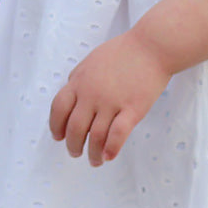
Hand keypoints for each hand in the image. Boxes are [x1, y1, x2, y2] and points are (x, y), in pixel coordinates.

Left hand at [48, 30, 171, 165]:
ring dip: (93, 153)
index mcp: (79, 81)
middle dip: (73, 144)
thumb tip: (70, 93)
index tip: (59, 136)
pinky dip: (111, 148)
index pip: (59, 108)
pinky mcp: (133, 109)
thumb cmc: (123, 52)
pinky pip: (118, 134)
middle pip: (75, 127)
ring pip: (96, 135)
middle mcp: (91, 93)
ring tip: (94, 160)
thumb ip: (78, 78)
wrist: (151, 46)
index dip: (56, 125)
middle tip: (75, 153)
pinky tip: (109, 156)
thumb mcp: (91, 61)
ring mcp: (111, 102)